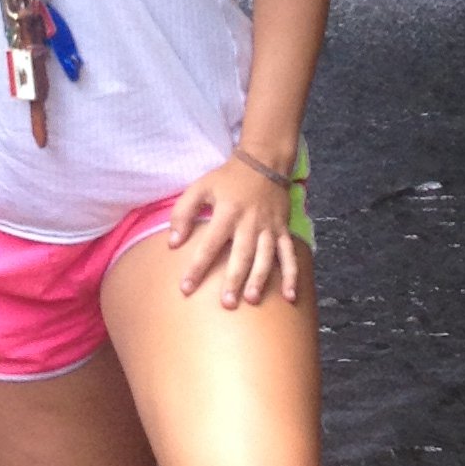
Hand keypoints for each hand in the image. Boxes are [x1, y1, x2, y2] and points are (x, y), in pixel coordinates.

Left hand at [166, 155, 299, 308]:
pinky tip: (290, 296)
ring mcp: (269, 227)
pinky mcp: (282, 230)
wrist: (264, 162)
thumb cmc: (228, 178)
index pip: (209, 243)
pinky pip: (289, 255)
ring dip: (259, 279)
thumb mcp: (200, 187)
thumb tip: (173, 243)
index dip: (197, 266)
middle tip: (226, 303)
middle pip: (241, 254)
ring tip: (251, 299)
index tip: (186, 288)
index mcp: (227, 212)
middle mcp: (249, 222)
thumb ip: (183, 213)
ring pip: (265, 257)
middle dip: (234, 279)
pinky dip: (291, 275)